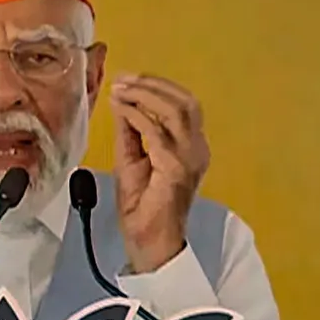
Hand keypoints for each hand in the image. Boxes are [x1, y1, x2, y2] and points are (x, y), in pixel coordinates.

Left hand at [109, 73, 209, 273]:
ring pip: (176, 112)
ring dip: (145, 96)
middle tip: (124, 79)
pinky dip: (138, 117)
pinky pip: (158, 134)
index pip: (184, 104)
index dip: (158, 86)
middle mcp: (198, 150)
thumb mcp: (132, 159)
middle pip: (185, 102)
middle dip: (152, 85)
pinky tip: (123, 110)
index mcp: (192, 146)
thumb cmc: (144, 206)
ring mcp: (190, 160)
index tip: (129, 78)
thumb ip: (130, 131)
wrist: (149, 241)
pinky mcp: (177, 170)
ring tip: (122, 90)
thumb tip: (121, 100)